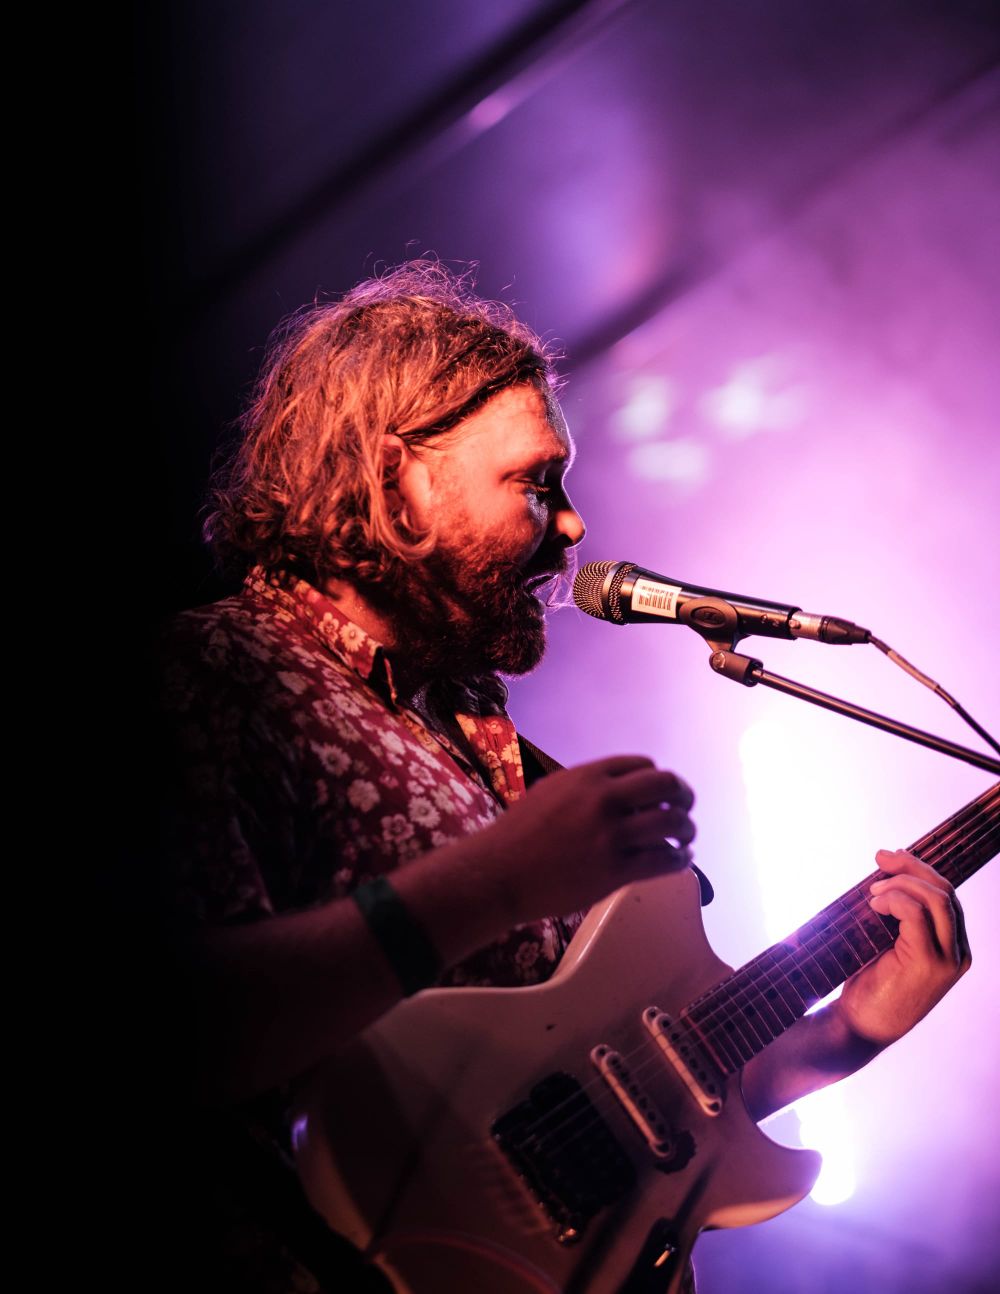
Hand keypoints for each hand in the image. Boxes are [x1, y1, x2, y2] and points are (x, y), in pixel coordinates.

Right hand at [476, 755, 695, 925]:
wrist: (499, 872)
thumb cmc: (517, 833)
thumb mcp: (549, 790)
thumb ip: (583, 785)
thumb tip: (613, 788)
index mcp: (588, 776)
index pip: (644, 765)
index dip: (658, 779)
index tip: (662, 792)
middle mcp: (605, 800)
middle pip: (667, 785)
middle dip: (684, 795)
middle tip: (685, 807)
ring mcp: (612, 836)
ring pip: (673, 824)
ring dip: (686, 830)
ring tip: (685, 837)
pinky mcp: (615, 871)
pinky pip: (664, 860)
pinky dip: (679, 859)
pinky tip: (678, 859)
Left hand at [835, 848, 970, 1047]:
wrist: (859, 1026)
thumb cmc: (870, 983)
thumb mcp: (889, 942)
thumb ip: (899, 914)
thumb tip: (887, 871)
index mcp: (953, 946)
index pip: (946, 895)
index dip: (919, 870)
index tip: (889, 857)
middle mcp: (958, 952)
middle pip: (945, 891)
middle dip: (912, 867)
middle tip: (880, 859)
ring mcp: (947, 959)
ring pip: (937, 898)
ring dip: (902, 883)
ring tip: (873, 891)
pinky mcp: (929, 964)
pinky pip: (917, 914)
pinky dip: (895, 900)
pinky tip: (875, 904)